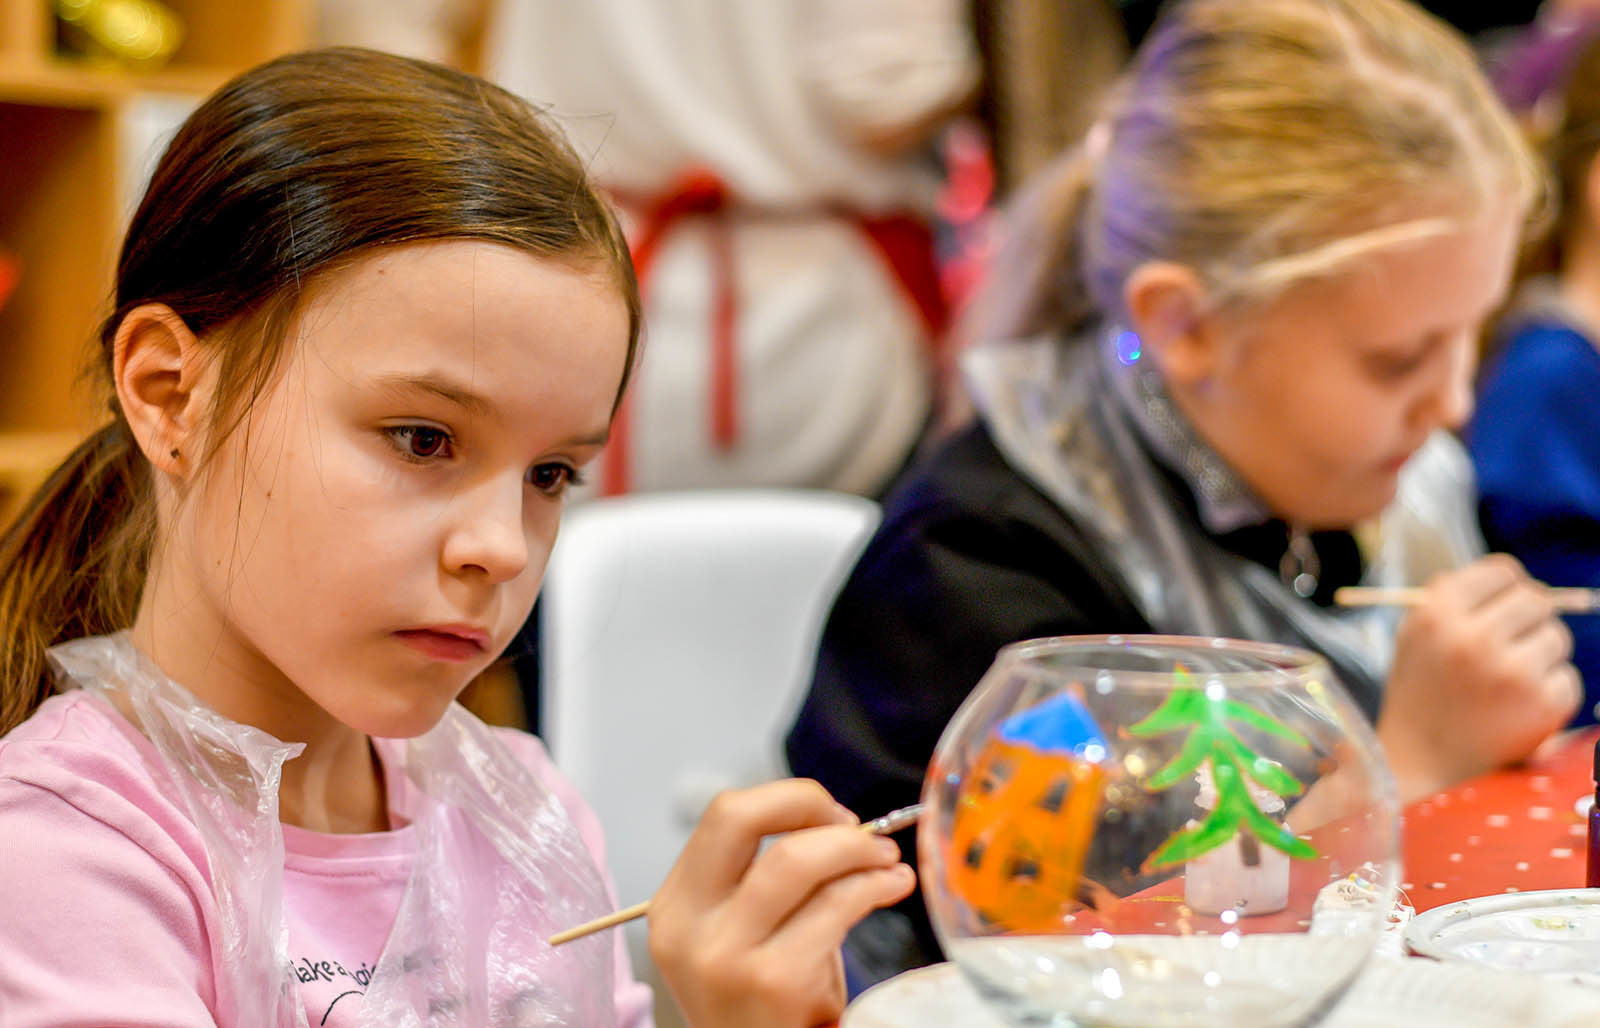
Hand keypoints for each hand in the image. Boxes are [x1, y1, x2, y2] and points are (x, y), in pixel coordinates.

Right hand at [648, 779, 916, 1027]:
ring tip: (885, 859)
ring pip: (794, 859)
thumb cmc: (765, 1006)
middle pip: (740, 816)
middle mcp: (688, 927)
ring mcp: (726, 955)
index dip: (785, 801)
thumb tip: (836, 822)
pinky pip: (834, 906)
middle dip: (809, 803)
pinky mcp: (773, 981)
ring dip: (855, 848)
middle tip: (854, 825)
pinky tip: (892, 886)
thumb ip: (765, 878)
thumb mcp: (743, 937)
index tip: (828, 816)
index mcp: (675, 907)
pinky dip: (874, 885)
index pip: (723, 814)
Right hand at [1378, 554, 1580, 801]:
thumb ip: (1451, 598)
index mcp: (1437, 614)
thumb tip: (1510, 575)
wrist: (1421, 765)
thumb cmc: (1421, 694)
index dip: (1507, 587)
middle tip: (1512, 644)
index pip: (1503, 571)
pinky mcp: (1541, 703)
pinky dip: (1549, 692)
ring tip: (1508, 682)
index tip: (1503, 605)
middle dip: (1529, 619)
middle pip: (1536, 599)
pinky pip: (1566, 678)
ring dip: (1541, 656)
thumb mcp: (1415, 635)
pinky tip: (1517, 709)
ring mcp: (1510, 671)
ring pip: (1557, 637)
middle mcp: (1472, 638)